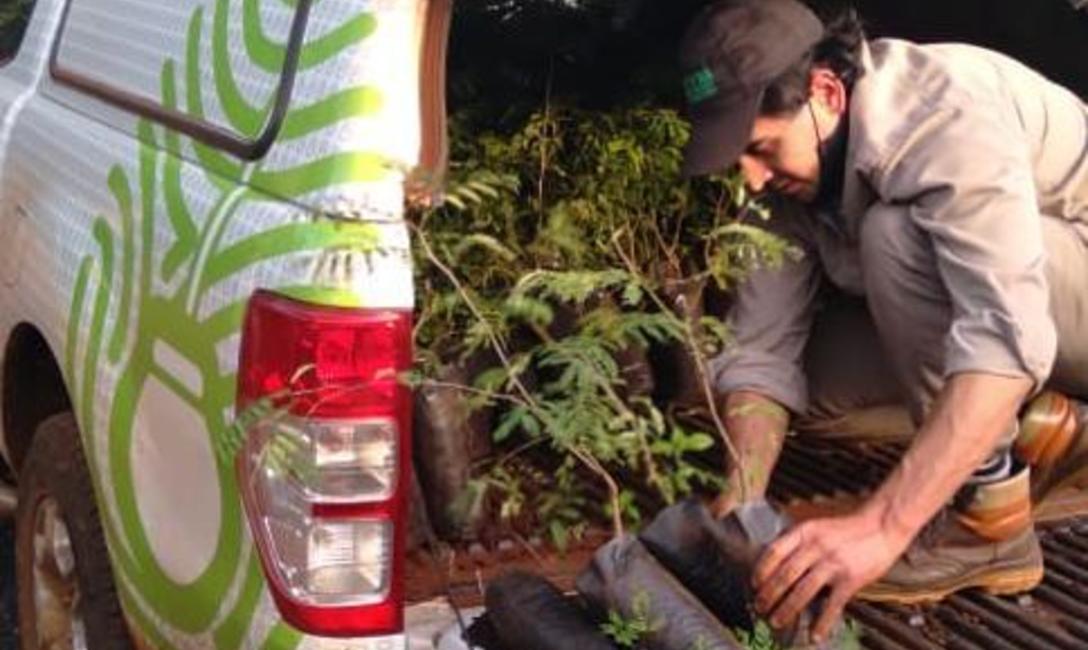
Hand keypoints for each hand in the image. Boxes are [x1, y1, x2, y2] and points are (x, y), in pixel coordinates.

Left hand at [751, 510, 913, 641]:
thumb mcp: (818, 526)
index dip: (761, 570)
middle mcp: (815, 546)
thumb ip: (799, 541)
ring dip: (787, 609)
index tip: (755, 583)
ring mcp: (832, 563)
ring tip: (776, 620)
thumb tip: (777, 561)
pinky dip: (822, 622)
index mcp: (805, 532)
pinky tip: (815, 634)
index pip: (774, 552)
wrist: (882, 525)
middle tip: (760, 607)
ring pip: (802, 591)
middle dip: (769, 594)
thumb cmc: (849, 528)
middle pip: (785, 574)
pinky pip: (832, 605)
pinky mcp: (850, 579)